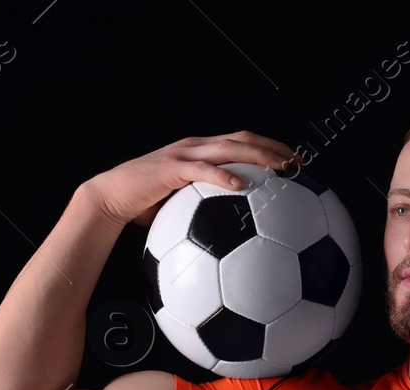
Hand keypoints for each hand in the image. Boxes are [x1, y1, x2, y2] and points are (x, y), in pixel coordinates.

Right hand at [85, 132, 297, 228]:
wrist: (111, 198)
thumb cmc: (144, 205)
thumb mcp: (181, 205)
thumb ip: (204, 208)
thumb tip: (230, 230)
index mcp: (200, 152)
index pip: (241, 142)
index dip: (268, 147)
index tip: (293, 161)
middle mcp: (195, 147)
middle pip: (242, 138)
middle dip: (273, 147)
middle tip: (298, 161)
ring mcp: (183, 155)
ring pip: (227, 148)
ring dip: (257, 156)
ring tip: (279, 168)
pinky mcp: (170, 169)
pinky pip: (201, 170)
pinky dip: (221, 176)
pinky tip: (240, 186)